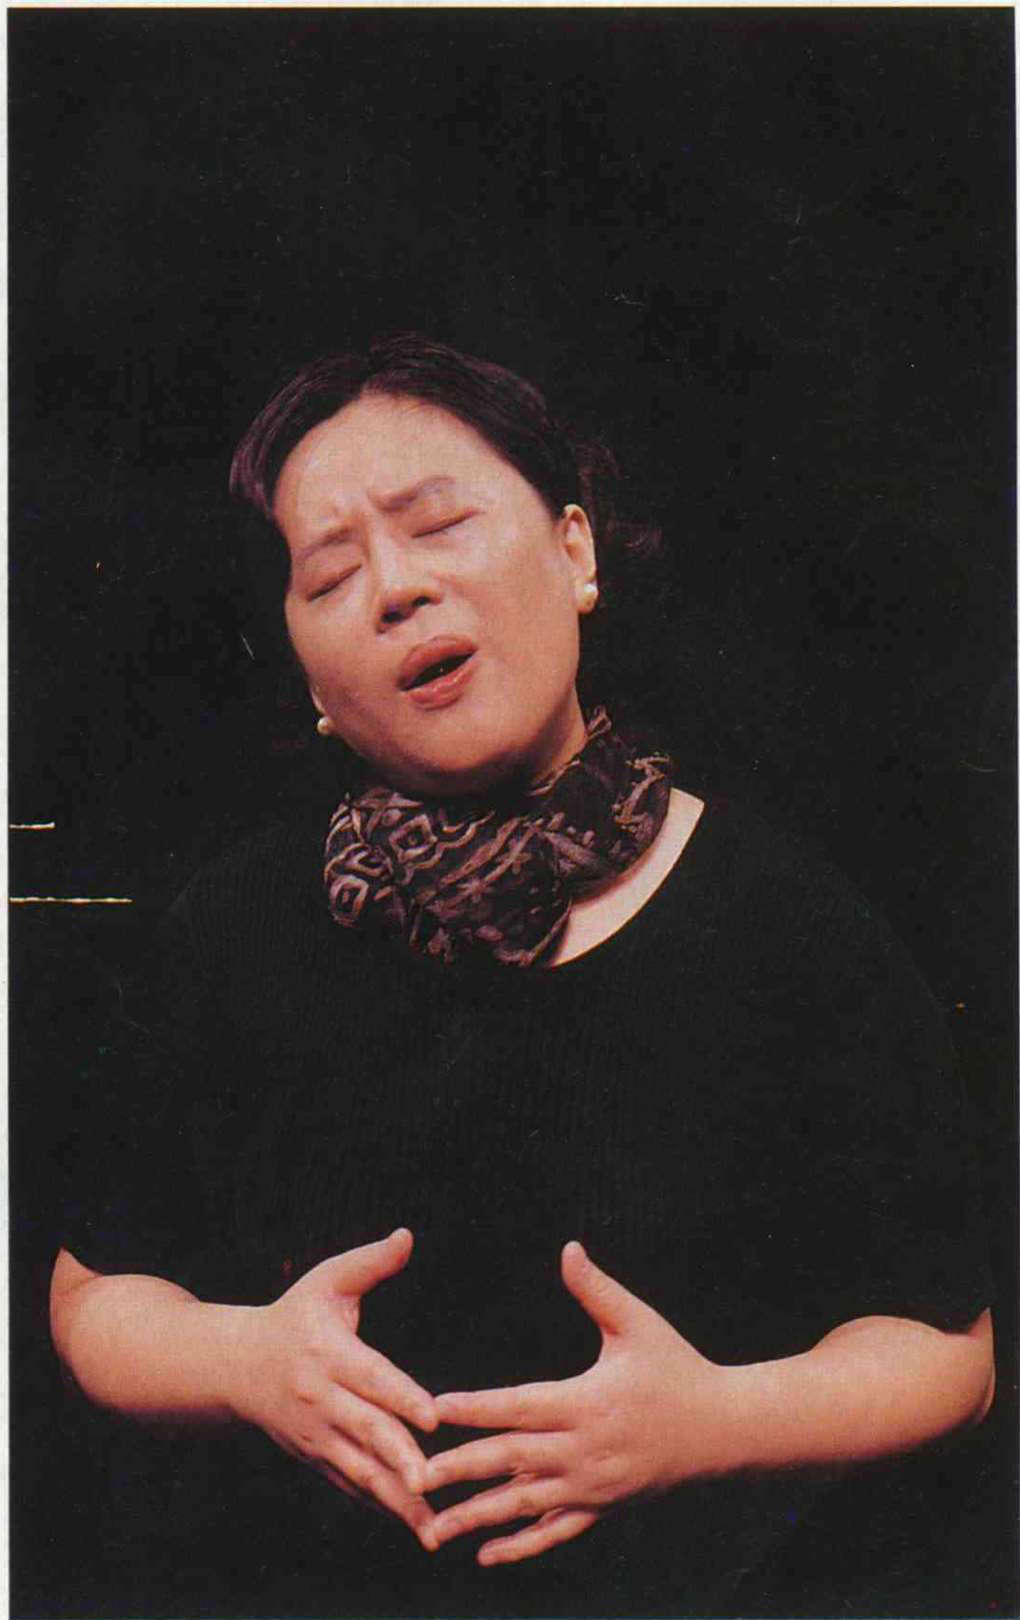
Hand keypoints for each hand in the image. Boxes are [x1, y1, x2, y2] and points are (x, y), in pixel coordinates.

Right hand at [230, 1228, 439, 1547]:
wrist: (236, 1366)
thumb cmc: (294, 1316)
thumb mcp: (326, 1281)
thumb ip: (370, 1262)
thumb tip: (408, 1235)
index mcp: (328, 1353)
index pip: (370, 1377)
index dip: (401, 1396)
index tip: (432, 1417)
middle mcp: (320, 1399)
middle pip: (365, 1431)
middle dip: (398, 1458)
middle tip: (429, 1482)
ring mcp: (315, 1434)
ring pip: (358, 1470)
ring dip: (393, 1499)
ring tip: (430, 1527)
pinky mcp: (314, 1458)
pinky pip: (348, 1486)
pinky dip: (377, 1506)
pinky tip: (409, 1525)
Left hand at [424, 1241, 735, 1564]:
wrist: (722, 1429)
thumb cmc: (677, 1367)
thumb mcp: (639, 1323)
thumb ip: (596, 1289)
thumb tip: (567, 1248)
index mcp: (587, 1402)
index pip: (519, 1406)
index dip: (476, 1407)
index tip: (435, 1410)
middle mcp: (584, 1450)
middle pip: (511, 1460)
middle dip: (460, 1468)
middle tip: (415, 1476)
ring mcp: (592, 1486)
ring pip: (524, 1504)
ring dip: (477, 1516)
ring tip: (433, 1528)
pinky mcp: (602, 1507)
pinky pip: (555, 1531)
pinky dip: (519, 1546)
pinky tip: (485, 1554)